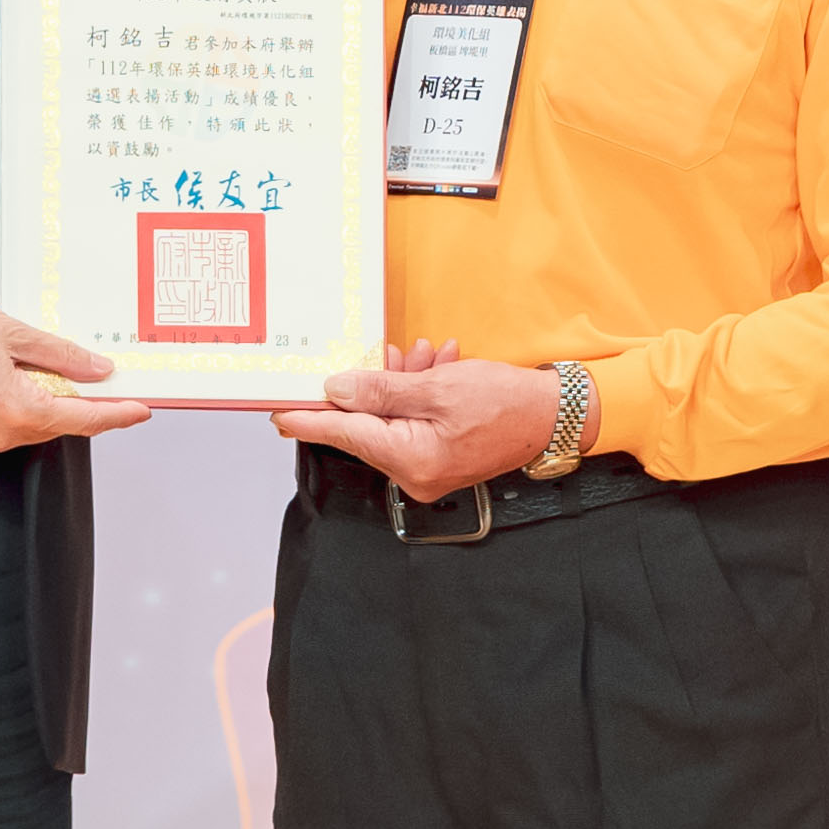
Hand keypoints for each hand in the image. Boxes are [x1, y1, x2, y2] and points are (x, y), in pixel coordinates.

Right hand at [0, 290, 150, 453]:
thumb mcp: (13, 332)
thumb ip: (61, 356)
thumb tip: (98, 372)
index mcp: (16, 410)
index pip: (81, 420)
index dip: (116, 415)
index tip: (142, 410)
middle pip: (56, 424)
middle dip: (81, 403)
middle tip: (106, 379)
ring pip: (31, 425)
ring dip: (48, 402)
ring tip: (51, 369)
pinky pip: (6, 425)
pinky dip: (21, 406)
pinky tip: (18, 378)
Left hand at [273, 351, 563, 503]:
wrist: (552, 415)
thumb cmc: (504, 401)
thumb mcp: (437, 388)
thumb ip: (381, 391)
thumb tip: (336, 390)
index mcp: (410, 460)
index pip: (345, 435)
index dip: (308, 418)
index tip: (276, 412)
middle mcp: (414, 474)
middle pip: (367, 426)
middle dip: (371, 385)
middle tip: (386, 354)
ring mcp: (427, 470)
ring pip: (391, 420)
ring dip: (400, 384)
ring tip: (424, 355)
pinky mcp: (439, 459)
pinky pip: (412, 425)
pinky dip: (417, 395)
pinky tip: (435, 368)